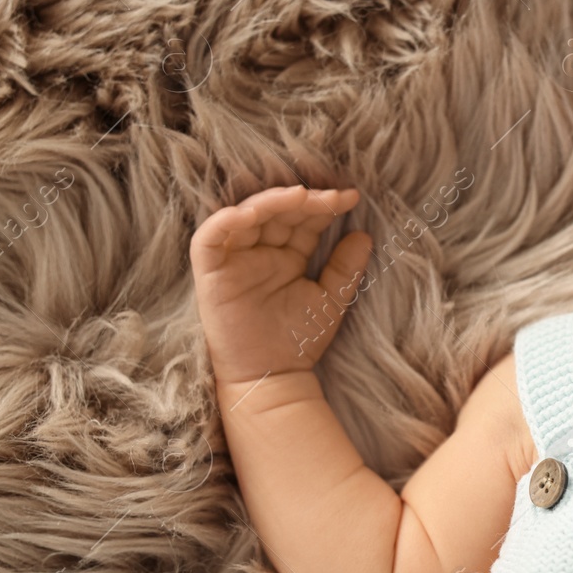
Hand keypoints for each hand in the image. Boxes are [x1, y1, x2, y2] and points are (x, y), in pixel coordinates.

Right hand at [189, 185, 371, 386]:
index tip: (351, 197)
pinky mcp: (210, 274)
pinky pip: (208, 240)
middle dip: (302, 199)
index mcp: (287, 256)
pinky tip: (251, 213)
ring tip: (298, 195)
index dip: (323, 205)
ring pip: (244, 216)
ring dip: (269, 201)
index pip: (302, 219)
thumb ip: (346, 267)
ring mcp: (233, 261)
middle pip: (276, 212)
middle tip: (331, 196)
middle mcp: (259, 253)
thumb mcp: (331, 299)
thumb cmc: (299, 340)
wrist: (274, 376)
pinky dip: (225, 222)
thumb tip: (364, 234)